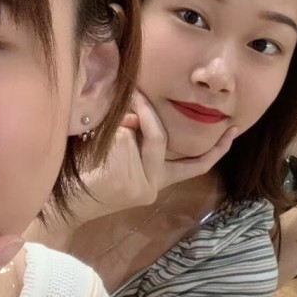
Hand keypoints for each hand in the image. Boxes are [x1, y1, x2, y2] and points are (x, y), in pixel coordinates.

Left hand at [78, 91, 236, 219]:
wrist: (64, 204)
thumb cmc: (87, 175)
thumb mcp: (121, 155)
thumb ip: (138, 137)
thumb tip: (137, 117)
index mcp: (158, 180)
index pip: (194, 165)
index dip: (216, 150)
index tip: (232, 131)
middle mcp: (153, 185)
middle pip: (160, 138)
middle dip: (146, 115)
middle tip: (136, 92)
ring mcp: (140, 184)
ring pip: (136, 137)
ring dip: (116, 126)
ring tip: (94, 133)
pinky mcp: (124, 180)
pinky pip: (120, 141)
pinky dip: (105, 134)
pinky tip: (89, 147)